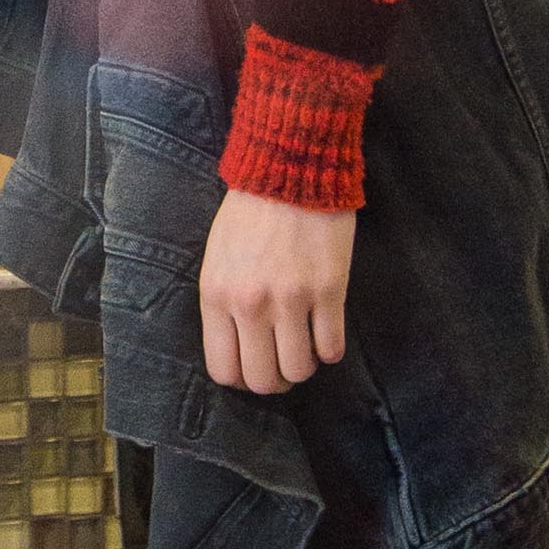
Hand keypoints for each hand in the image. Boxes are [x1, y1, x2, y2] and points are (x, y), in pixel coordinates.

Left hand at [199, 187, 353, 392]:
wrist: (289, 167)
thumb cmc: (249, 212)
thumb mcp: (218, 257)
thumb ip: (224, 303)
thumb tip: (239, 349)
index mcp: (216, 294)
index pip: (224, 370)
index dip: (243, 377)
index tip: (255, 365)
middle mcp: (250, 303)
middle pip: (263, 380)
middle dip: (275, 379)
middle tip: (283, 360)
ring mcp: (291, 299)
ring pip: (299, 371)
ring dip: (304, 363)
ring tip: (304, 341)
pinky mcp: (329, 290)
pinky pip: (332, 349)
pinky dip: (330, 349)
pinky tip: (325, 329)